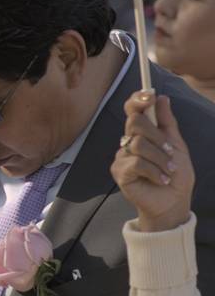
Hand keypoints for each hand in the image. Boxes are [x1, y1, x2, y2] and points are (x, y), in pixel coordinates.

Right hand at [110, 92, 192, 231]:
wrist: (173, 201)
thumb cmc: (176, 175)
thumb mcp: (177, 145)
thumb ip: (167, 122)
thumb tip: (161, 98)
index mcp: (143, 132)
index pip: (133, 110)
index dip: (137, 100)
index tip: (148, 95)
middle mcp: (129, 141)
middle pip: (135, 123)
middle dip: (157, 137)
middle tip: (170, 152)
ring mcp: (122, 156)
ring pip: (138, 144)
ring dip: (160, 158)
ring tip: (169, 171)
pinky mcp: (119, 171)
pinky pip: (136, 163)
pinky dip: (154, 171)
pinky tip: (162, 179)